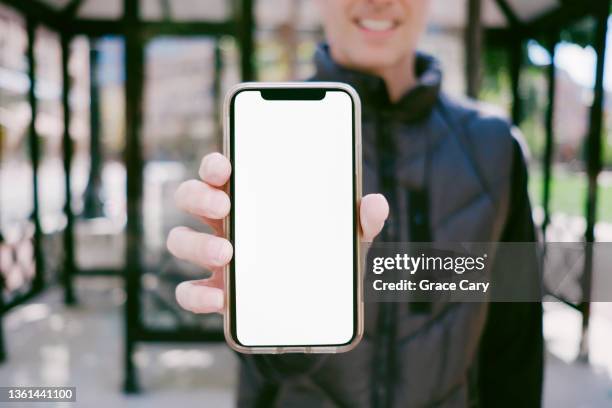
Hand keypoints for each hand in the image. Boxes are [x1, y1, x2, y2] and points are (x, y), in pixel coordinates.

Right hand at [167, 152, 388, 313]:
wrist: (312, 309)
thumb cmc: (321, 258)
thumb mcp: (346, 239)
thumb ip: (361, 220)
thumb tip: (377, 203)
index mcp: (251, 199)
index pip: (222, 170)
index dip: (215, 162)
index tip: (225, 164)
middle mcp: (226, 222)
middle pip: (191, 196)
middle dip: (198, 195)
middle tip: (225, 204)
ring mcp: (215, 257)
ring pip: (181, 240)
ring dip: (196, 243)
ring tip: (228, 253)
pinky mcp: (214, 291)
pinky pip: (188, 291)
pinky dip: (196, 294)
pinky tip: (219, 297)